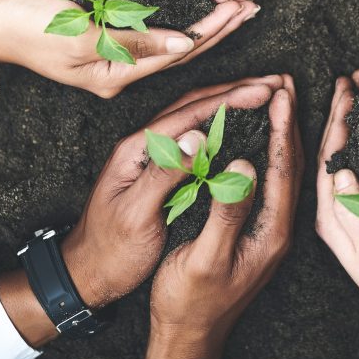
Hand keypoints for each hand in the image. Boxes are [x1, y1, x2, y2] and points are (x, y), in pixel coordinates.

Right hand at [0, 0, 255, 98]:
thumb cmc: (29, 29)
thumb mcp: (82, 37)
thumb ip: (133, 42)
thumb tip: (181, 44)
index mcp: (115, 77)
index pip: (177, 53)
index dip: (212, 29)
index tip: (241, 9)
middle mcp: (119, 74)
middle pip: (179, 50)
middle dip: (217, 27)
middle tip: (251, 6)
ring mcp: (111, 62)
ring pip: (169, 41)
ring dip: (202, 23)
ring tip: (234, 7)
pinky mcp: (102, 46)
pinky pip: (150, 35)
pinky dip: (176, 20)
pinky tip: (193, 11)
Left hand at [0, 86, 265, 345]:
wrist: (85, 275)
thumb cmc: (109, 252)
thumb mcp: (136, 215)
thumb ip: (165, 174)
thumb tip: (199, 136)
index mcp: (137, 149)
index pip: (189, 113)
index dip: (230, 100)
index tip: (264, 92)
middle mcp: (143, 144)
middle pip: (194, 105)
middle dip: (235, 91)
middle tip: (273, 83)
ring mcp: (150, 155)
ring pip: (194, 118)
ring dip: (229, 104)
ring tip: (263, 96)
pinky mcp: (158, 170)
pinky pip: (194, 138)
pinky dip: (220, 126)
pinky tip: (239, 128)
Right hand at [146, 77, 300, 358]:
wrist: (187, 335)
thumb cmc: (189, 301)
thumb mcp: (203, 258)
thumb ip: (227, 212)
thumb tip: (244, 165)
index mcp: (271, 232)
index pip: (283, 168)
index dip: (283, 127)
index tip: (281, 90)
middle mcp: (278, 227)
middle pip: (293, 163)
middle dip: (292, 120)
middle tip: (289, 81)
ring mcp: (269, 229)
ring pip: (286, 170)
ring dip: (286, 131)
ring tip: (282, 97)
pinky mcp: (258, 230)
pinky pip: (273, 180)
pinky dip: (273, 150)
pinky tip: (265, 136)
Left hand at [315, 74, 358, 358]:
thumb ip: (355, 211)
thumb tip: (340, 171)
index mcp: (330, 217)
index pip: (325, 157)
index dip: (334, 120)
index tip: (343, 88)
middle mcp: (331, 213)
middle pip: (326, 154)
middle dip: (333, 116)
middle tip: (344, 82)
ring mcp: (342, 216)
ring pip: (336, 161)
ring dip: (341, 128)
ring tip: (351, 98)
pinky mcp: (356, 220)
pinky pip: (349, 172)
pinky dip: (353, 147)